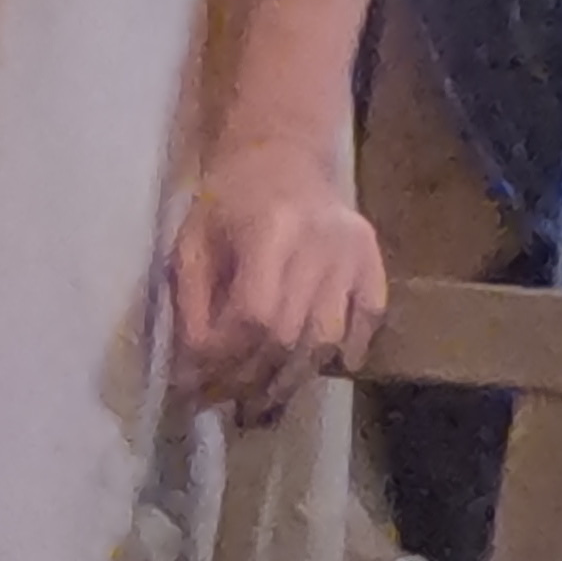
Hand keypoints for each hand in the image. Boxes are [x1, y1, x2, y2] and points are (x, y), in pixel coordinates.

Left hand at [168, 144, 387, 421]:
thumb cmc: (226, 206)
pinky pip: (368, 319)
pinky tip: (316, 369)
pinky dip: (347, 352)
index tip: (196, 386)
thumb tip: (190, 378)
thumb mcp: (190, 248)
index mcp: (270, 229)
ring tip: (259, 402)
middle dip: (250, 381)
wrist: (280, 157)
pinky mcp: (372, 258)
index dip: (224, 361)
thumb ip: (190, 311)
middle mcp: (319, 240)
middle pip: (288, 337)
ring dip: (289, 381)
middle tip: (224, 403)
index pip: (253, 317)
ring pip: (325, 340)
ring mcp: (351, 251)